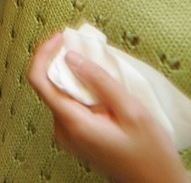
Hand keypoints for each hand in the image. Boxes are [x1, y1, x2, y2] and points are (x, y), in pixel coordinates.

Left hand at [27, 33, 189, 182]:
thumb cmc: (151, 152)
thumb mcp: (132, 111)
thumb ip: (100, 82)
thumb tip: (70, 56)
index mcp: (72, 123)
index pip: (39, 80)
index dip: (44, 54)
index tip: (60, 37)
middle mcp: (63, 130)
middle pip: (49, 85)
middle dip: (60, 60)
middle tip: (80, 43)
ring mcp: (69, 136)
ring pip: (61, 94)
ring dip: (72, 75)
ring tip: (93, 60)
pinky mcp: (78, 137)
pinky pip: (71, 105)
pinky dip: (81, 89)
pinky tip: (99, 84)